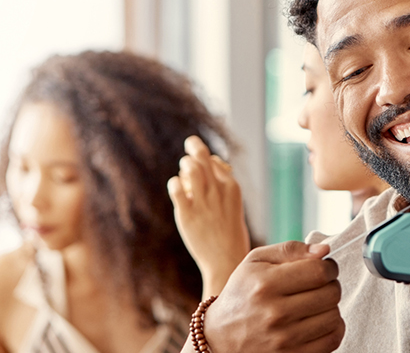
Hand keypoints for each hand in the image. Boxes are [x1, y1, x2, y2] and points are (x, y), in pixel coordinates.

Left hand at [168, 135, 250, 295]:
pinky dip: (175, 183)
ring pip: (189, 167)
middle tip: (189, 146)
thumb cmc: (231, 235)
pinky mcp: (187, 214)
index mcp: (233, 188)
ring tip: (184, 172)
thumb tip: (214, 164)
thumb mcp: (234, 206)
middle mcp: (218, 191)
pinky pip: (176, 187)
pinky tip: (177, 189)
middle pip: (202, 158)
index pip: (215, 161)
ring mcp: (203, 202)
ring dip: (184, 165)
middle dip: (193, 148)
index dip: (206, 159)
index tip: (202, 164)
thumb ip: (224, 185)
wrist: (226, 262)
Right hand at [200, 242, 343, 352]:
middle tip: (320, 286)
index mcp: (266, 284)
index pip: (319, 272)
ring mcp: (284, 339)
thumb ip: (290, 250)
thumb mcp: (256, 261)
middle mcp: (275, 313)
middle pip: (331, 294)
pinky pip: (332, 340)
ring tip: (316, 304)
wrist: (220, 337)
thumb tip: (324, 251)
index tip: (325, 269)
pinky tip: (318, 321)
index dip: (329, 267)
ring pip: (334, 317)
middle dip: (331, 285)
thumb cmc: (242, 294)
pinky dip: (332, 328)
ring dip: (331, 307)